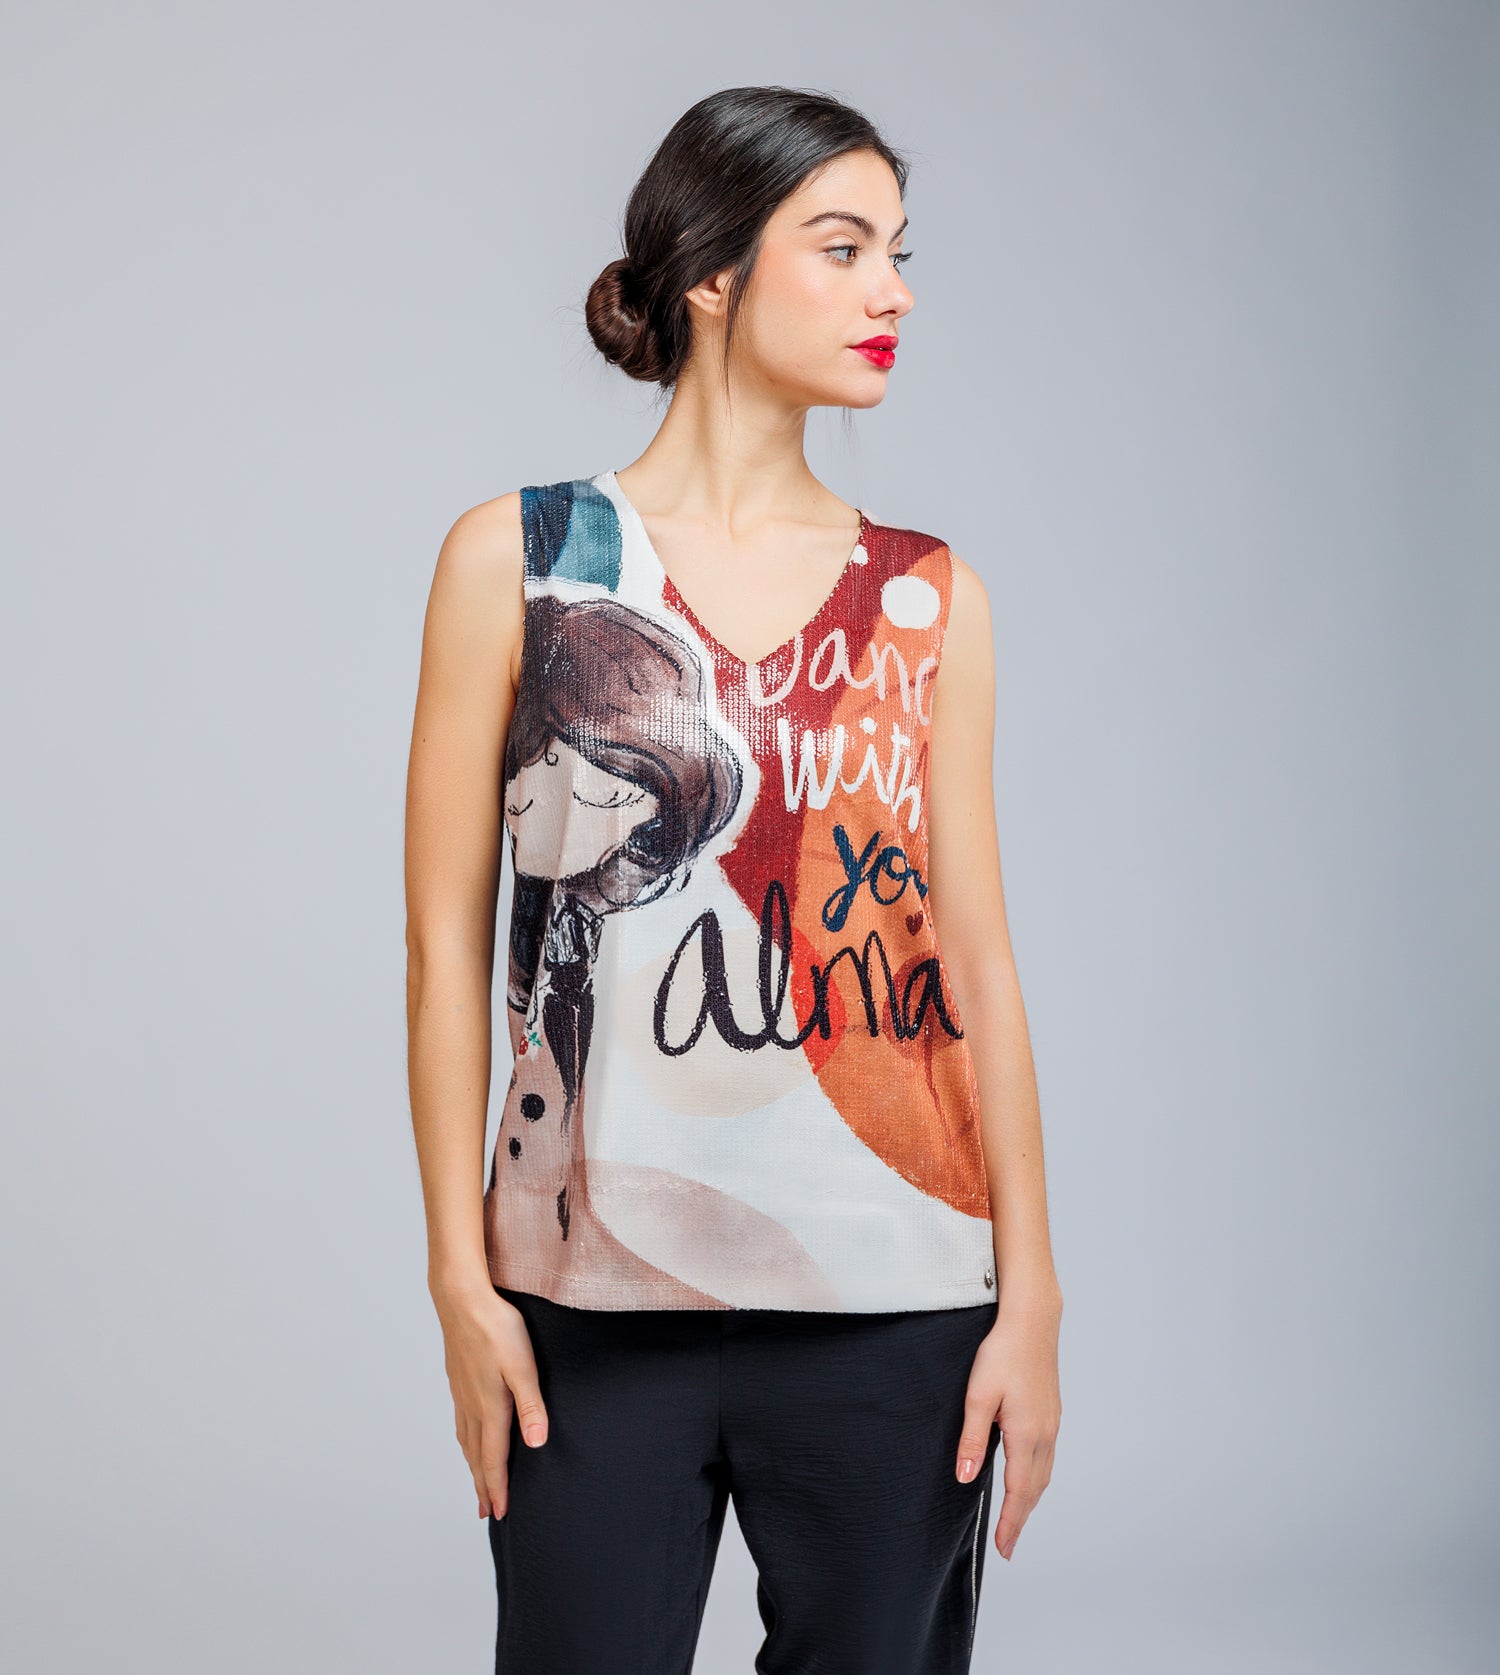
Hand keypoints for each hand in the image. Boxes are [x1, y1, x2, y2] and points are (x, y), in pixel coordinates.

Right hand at [432, 1282, 550, 1520]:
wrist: (461, 1299)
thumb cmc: (497, 1328)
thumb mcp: (522, 1366)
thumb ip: (530, 1406)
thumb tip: (535, 1445)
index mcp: (490, 1407)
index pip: (494, 1458)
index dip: (498, 1488)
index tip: (501, 1514)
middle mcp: (472, 1406)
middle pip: (477, 1456)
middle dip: (483, 1485)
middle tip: (487, 1512)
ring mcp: (461, 1393)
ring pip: (466, 1441)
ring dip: (473, 1466)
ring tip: (478, 1482)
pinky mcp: (458, 1380)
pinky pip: (461, 1423)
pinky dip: (466, 1442)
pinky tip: (469, 1437)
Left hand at [954, 1298, 1061, 1560]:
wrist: (1032, 1321)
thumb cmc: (1001, 1353)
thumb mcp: (978, 1395)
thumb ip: (972, 1439)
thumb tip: (966, 1477)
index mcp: (1026, 1435)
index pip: (1019, 1492)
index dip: (1011, 1523)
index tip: (1003, 1549)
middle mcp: (1045, 1434)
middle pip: (1035, 1488)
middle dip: (1021, 1518)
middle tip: (1007, 1545)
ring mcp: (1052, 1422)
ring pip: (1044, 1473)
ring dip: (1030, 1499)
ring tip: (1016, 1518)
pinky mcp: (1051, 1411)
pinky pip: (1047, 1456)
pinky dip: (1037, 1477)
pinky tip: (1028, 1476)